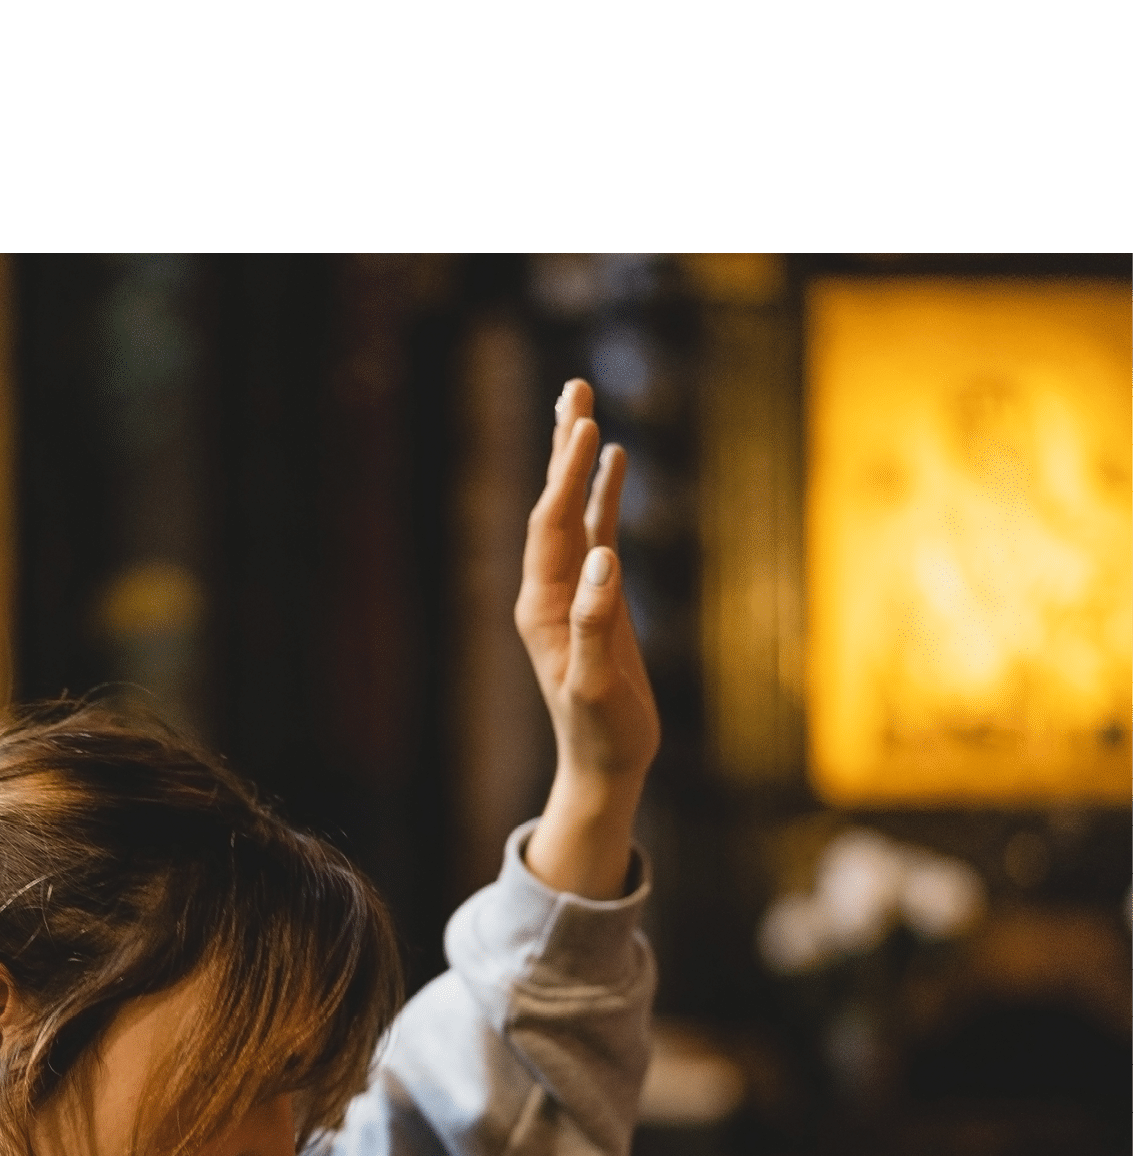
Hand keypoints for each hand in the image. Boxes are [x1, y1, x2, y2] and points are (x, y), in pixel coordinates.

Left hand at [516, 379, 660, 897]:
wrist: (606, 765)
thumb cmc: (602, 734)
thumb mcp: (598, 685)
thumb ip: (596, 624)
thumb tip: (604, 559)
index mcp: (541, 606)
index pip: (551, 526)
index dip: (566, 476)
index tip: (586, 429)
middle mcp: (549, 590)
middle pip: (553, 504)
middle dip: (563, 448)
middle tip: (575, 389)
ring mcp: (572, 591)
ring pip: (573, 511)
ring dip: (578, 461)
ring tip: (584, 406)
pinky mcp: (598, 599)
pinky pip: (599, 533)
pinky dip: (605, 495)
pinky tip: (614, 462)